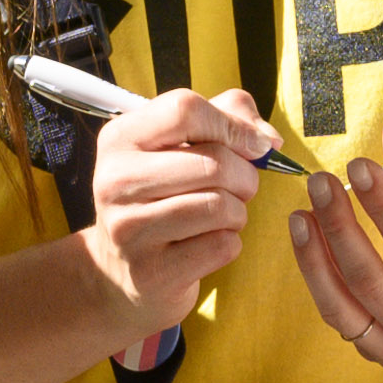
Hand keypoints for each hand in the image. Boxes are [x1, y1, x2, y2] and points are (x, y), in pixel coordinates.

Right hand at [76, 91, 271, 361]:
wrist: (119, 270)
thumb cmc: (161, 196)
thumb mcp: (179, 145)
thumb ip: (227, 116)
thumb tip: (267, 139)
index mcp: (119, 138)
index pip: (185, 110)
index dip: (233, 125)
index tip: (255, 145)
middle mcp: (115, 181)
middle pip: (213, 163)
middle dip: (245, 176)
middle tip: (241, 188)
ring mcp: (128, 229)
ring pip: (220, 207)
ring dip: (238, 212)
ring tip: (222, 216)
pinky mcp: (150, 272)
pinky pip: (221, 246)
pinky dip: (230, 243)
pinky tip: (207, 244)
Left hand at [289, 111, 382, 380]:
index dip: (382, 204)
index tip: (358, 164)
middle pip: (368, 279)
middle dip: (338, 226)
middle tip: (320, 182)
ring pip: (341, 308)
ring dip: (314, 259)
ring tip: (300, 216)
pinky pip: (341, 319)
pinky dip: (322, 282)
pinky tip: (312, 245)